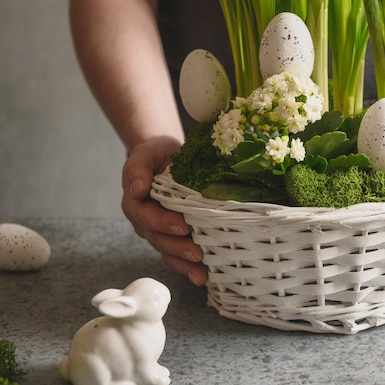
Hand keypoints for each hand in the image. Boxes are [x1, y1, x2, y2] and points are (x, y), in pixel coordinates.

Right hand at [121, 136, 207, 285]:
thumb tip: (137, 188)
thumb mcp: (146, 153)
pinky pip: (178, 256)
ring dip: (184, 264)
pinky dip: (189, 268)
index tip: (182, 226)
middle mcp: (145, 221)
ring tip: (201, 273)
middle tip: (197, 253)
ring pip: (168, 252)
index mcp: (136, 202)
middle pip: (158, 239)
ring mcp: (159, 232)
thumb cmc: (157, 154)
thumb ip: (138, 168)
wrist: (167, 157)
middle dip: (178, 248)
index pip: (146, 216)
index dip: (163, 223)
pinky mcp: (173, 237)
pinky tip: (203, 276)